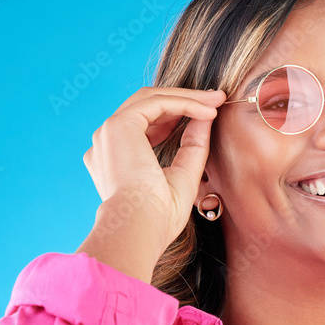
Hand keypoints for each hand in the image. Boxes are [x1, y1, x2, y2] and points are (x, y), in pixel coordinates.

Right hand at [83, 86, 226, 251]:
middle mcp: (107, 143)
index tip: (207, 114)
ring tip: (217, 101)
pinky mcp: (118, 125)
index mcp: (114, 159)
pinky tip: (208, 111)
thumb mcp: (184, 174)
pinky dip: (184, 103)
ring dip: (187, 98)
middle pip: (147, 106)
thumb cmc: (160, 216)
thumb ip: (193, 145)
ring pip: (150, 99)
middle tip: (216, 99)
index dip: (177, 115)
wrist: (142, 226)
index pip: (145, 125)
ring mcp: (108, 132)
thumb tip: (206, 117)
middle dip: (184, 100)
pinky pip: (155, 102)